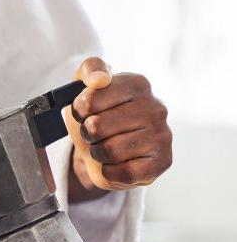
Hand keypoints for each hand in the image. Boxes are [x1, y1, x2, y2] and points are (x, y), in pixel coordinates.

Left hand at [64, 57, 172, 193]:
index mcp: (137, 84)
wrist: (104, 150)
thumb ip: (89, 69)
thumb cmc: (96, 116)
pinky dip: (110, 172)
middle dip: (87, 134)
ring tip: (104, 147)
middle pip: (97, 127)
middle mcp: (156, 107)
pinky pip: (123, 172)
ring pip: (110, 151)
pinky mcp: (162, 162)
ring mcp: (162, 135)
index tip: (84, 112)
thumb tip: (99, 78)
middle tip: (93, 133)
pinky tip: (116, 163)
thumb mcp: (84, 87)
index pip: (90, 99)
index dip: (79, 111)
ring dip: (98, 153)